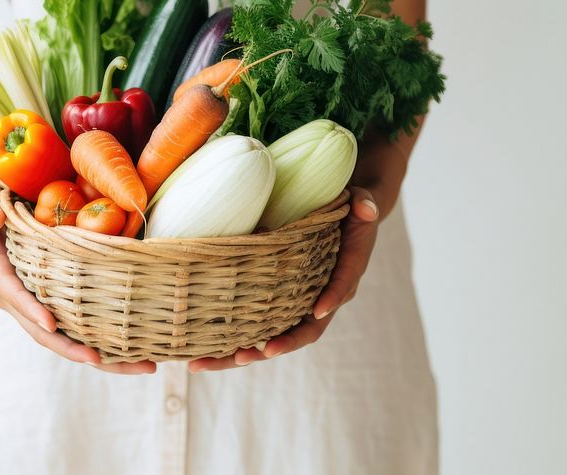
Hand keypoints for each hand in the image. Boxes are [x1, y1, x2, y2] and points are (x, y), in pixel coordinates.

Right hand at [0, 181, 155, 373]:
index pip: (16, 298)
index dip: (32, 311)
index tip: (52, 324)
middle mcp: (13, 300)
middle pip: (43, 333)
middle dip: (73, 351)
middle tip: (103, 360)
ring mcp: (31, 306)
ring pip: (63, 339)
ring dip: (100, 357)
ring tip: (141, 365)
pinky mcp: (46, 304)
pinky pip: (73, 328)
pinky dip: (99, 341)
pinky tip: (133, 351)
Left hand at [187, 185, 381, 371]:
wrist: (343, 218)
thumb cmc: (349, 209)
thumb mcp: (361, 203)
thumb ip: (365, 204)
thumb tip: (366, 208)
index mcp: (345, 275)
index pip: (339, 291)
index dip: (330, 300)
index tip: (316, 311)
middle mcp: (322, 298)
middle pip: (302, 332)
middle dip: (276, 346)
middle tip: (249, 355)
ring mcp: (298, 305)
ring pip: (273, 338)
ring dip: (240, 354)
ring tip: (205, 363)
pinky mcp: (279, 304)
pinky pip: (257, 327)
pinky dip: (230, 342)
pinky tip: (200, 351)